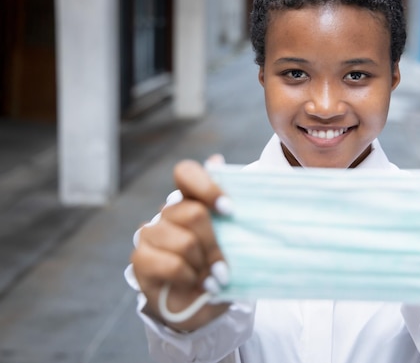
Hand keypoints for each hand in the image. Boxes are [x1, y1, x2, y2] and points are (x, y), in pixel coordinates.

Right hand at [131, 158, 230, 331]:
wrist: (199, 306)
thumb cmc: (217, 268)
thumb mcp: (232, 241)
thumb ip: (225, 207)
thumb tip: (217, 159)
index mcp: (190, 201)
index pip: (186, 174)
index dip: (207, 186)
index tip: (229, 210)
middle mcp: (168, 214)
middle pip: (193, 213)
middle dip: (214, 244)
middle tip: (223, 266)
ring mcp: (150, 234)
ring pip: (185, 241)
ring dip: (203, 265)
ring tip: (209, 277)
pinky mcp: (140, 259)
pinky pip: (171, 263)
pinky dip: (189, 277)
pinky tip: (194, 284)